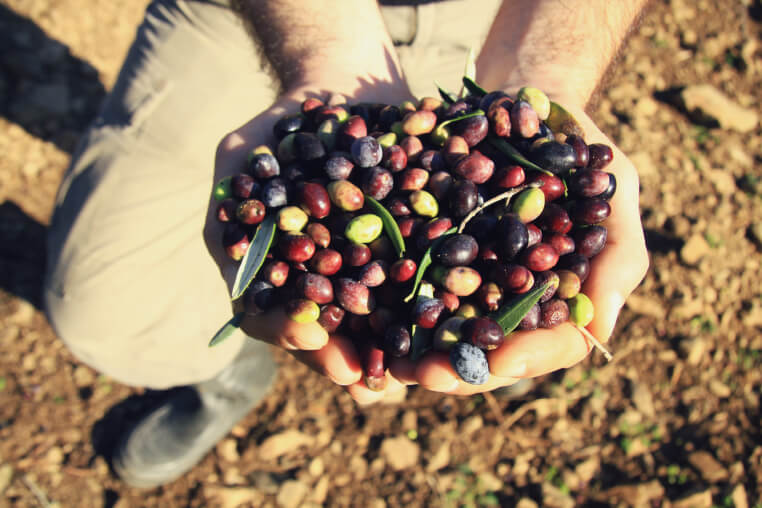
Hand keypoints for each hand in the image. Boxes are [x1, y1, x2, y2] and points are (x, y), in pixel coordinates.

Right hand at [204, 83, 413, 399]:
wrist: (346, 93)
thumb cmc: (286, 123)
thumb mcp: (243, 152)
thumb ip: (234, 198)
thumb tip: (233, 256)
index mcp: (275, 274)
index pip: (268, 313)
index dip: (285, 327)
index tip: (310, 335)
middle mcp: (319, 283)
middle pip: (324, 331)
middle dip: (341, 355)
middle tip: (362, 378)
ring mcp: (362, 273)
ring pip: (372, 321)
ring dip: (387, 347)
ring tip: (408, 370)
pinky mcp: (404, 256)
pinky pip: (417, 284)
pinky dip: (430, 303)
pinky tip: (451, 316)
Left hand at [389, 105, 648, 395]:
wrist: (519, 97)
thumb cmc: (576, 144)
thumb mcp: (610, 185)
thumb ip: (618, 252)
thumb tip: (600, 329)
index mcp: (560, 293)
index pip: (554, 343)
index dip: (529, 356)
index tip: (500, 361)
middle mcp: (511, 297)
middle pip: (491, 351)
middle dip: (459, 367)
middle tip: (425, 375)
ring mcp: (467, 279)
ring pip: (444, 331)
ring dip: (416, 353)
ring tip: (390, 364)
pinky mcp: (427, 253)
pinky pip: (407, 287)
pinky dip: (388, 308)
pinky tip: (363, 320)